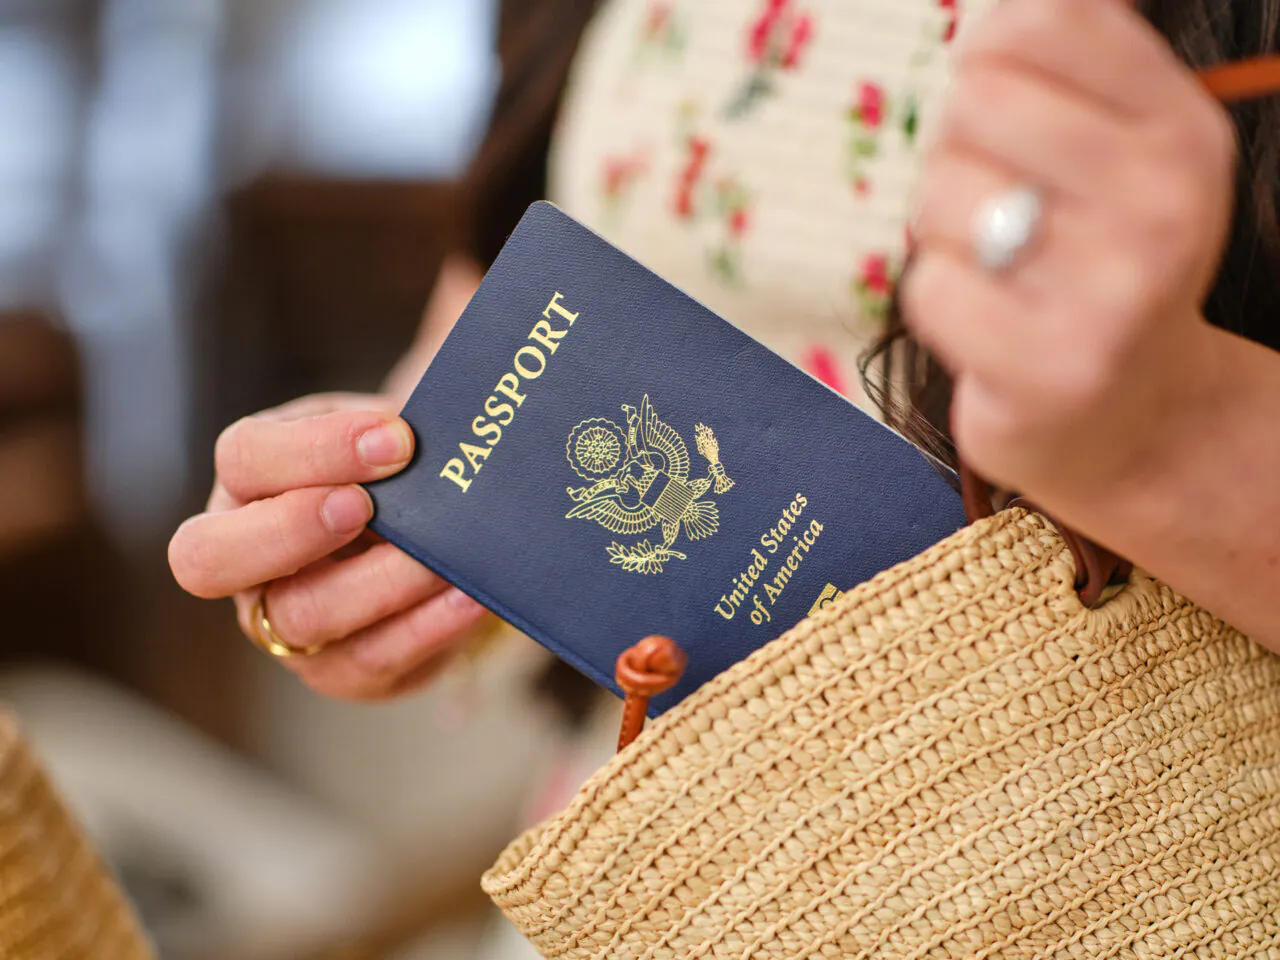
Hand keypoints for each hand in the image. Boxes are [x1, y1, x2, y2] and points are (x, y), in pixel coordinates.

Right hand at [169, 392, 486, 700]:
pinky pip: (373, 659)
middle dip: (290, 529)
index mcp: (247, 483)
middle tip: (364, 506)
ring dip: (380, 582)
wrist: (433, 541)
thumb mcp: (377, 441)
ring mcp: (282, 627)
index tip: (393, 438)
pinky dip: (427, 627)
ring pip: (303, 615)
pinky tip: (467, 597)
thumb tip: (417, 435)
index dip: (313, 449)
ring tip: (442, 559)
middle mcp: (243, 561)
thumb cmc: (393, 477)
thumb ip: (384, 437)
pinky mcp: (340, 672)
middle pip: (210, 558)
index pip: (243, 458)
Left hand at [903, 0, 1236, 507]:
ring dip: (945, 234)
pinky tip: (988, 324)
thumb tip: (993, 5)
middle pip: (972, 103)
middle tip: (998, 207)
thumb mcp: (1117, 153)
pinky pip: (928, 285)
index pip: (1038, 21)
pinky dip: (939, 301)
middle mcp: (1163, 208)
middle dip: (957, 153)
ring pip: (939, 196)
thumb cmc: (1092, 265)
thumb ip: (1066, 60)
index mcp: (1183, 135)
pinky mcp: (1049, 372)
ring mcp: (1112, 296)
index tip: (1001, 112)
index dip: (985, 57)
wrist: (1127, 418)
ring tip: (1000, 270)